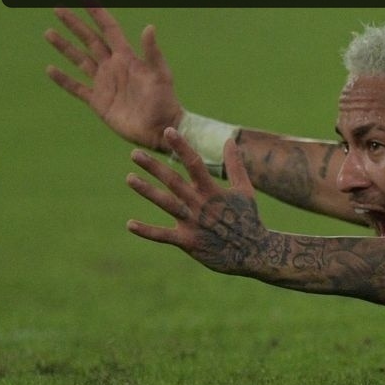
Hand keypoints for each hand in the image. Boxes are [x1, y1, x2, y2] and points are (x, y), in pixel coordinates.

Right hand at [46, 4, 183, 149]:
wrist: (161, 129)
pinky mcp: (98, 102)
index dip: (97, 12)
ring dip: (64, 47)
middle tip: (57, 7)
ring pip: (80, 60)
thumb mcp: (160, 75)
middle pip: (89, 40)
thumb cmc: (165, 102)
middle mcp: (113, 67)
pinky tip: (50, 69)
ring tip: (49, 32)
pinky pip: (77, 88)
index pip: (109, 29)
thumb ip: (152, 52)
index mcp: (127, 58)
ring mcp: (104, 84)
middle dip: (74, 24)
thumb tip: (150, 26)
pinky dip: (63, 79)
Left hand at [126, 128, 270, 275]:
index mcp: (213, 191)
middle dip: (154, 167)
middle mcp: (201, 205)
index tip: (168, 131)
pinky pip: (164, 236)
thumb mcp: (245, 190)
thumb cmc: (248, 219)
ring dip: (147, 191)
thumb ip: (235, 165)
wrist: (254, 253)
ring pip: (167, 204)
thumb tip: (230, 140)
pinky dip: (147, 231)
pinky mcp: (189, 242)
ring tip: (130, 178)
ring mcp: (193, 223)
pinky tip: (130, 224)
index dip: (182, 147)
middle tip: (135, 154)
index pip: (195, 164)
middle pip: (174, 182)